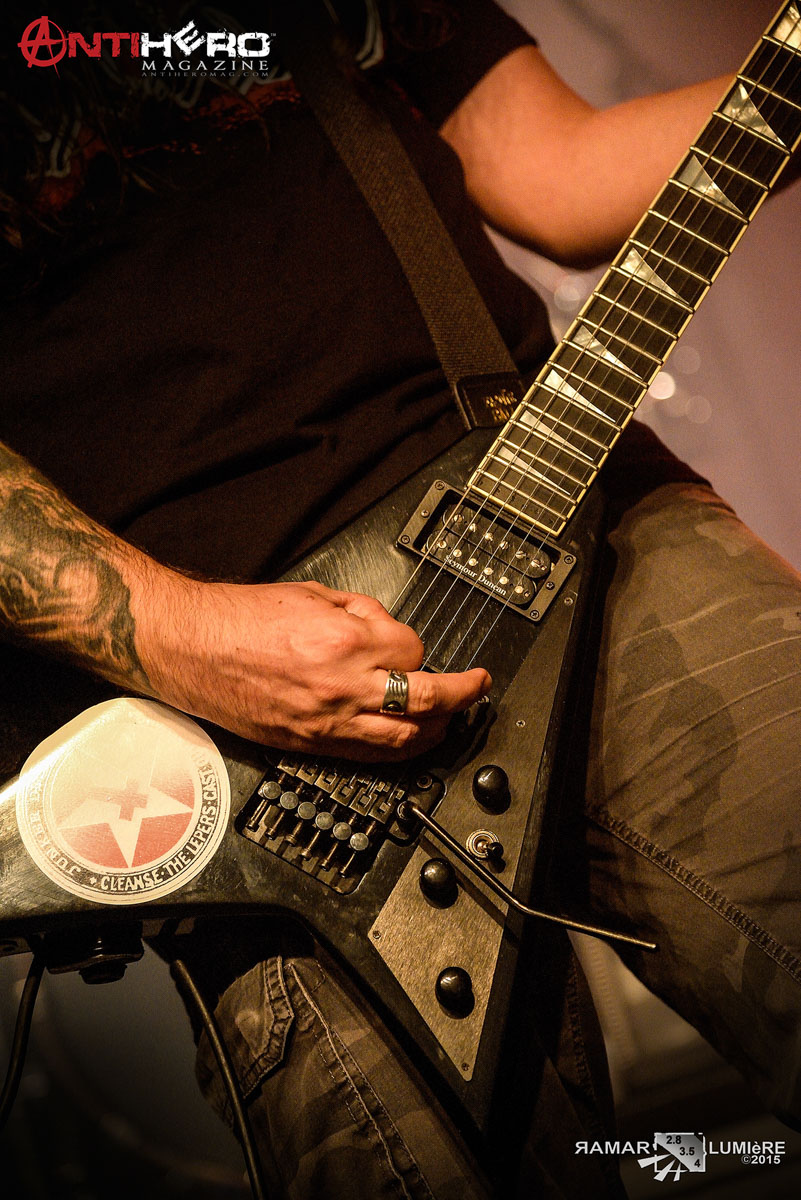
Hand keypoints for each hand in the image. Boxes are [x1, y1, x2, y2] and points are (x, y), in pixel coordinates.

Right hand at [138, 577, 490, 760]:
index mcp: (344, 640)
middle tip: (477, 687)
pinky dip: (398, 750)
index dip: (419, 648)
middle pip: (425, 700)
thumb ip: (359, 612)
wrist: (188, 648)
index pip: (413, 651)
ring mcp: (326, 721)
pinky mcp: (308, 744)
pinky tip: (410, 742)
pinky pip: (367, 756)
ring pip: (404, 738)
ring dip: (437, 730)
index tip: (413, 646)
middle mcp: (342, 685)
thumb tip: (387, 629)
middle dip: (461, 695)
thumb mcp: (311, 594)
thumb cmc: (238, 619)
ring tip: (452, 719)